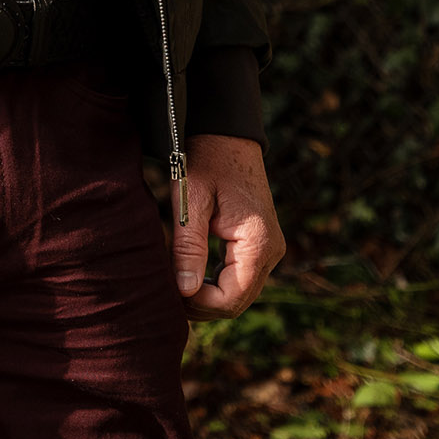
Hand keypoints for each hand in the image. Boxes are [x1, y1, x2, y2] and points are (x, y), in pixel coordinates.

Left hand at [175, 133, 285, 318]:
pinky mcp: (261, 245)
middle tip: (166, 292)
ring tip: (174, 283)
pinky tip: (191, 272)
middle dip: (201, 304)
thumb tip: (185, 291)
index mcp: (258, 243)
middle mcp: (271, 251)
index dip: (198, 303)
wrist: (228, 134)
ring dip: (208, 295)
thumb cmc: (206, 160)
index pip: (231, 299)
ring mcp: (269, 249)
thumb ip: (188, 247)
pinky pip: (240, 277)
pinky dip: (216, 282)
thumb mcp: (190, 200)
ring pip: (239, 293)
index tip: (169, 290)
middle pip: (237, 302)